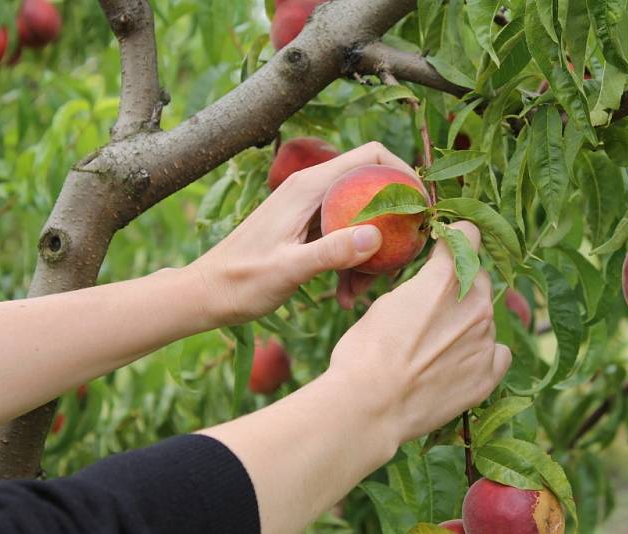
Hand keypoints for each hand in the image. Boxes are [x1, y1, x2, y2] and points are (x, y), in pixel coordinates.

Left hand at [187, 142, 415, 325]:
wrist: (205, 295)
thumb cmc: (240, 282)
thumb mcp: (288, 270)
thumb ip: (331, 252)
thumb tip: (376, 235)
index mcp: (309, 187)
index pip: (371, 156)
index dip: (404, 173)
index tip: (422, 208)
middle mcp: (312, 190)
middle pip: (373, 188)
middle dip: (393, 222)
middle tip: (400, 261)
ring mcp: (310, 210)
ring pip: (362, 217)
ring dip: (372, 252)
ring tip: (361, 293)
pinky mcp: (308, 230)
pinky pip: (346, 237)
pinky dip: (353, 262)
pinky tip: (346, 295)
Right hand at [328, 221, 511, 444]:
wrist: (370, 406)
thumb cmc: (365, 352)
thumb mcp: (385, 303)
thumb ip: (419, 288)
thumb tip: (429, 290)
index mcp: (445, 278)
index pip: (469, 236)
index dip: (456, 240)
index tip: (447, 248)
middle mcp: (475, 304)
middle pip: (479, 278)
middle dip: (460, 286)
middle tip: (432, 309)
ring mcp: (485, 341)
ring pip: (484, 318)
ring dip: (465, 323)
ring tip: (433, 347)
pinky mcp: (488, 374)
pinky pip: (497, 352)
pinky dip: (482, 354)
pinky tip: (457, 364)